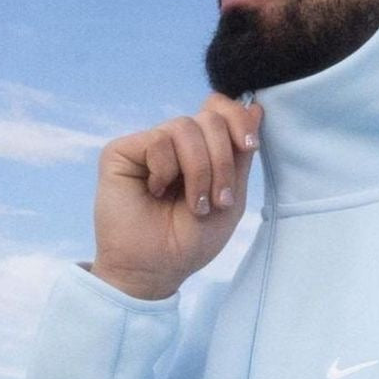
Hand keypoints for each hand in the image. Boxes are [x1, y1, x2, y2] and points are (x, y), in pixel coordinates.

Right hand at [91, 93, 261, 297]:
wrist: (154, 270)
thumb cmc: (190, 240)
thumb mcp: (231, 198)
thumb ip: (241, 155)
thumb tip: (256, 108)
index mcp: (201, 148)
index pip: (220, 109)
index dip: (237, 118)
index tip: (249, 145)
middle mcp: (175, 141)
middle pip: (209, 118)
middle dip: (222, 160)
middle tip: (218, 200)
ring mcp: (149, 144)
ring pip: (185, 126)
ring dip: (198, 170)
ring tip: (194, 203)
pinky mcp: (122, 151)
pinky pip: (158, 141)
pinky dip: (166, 170)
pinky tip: (156, 192)